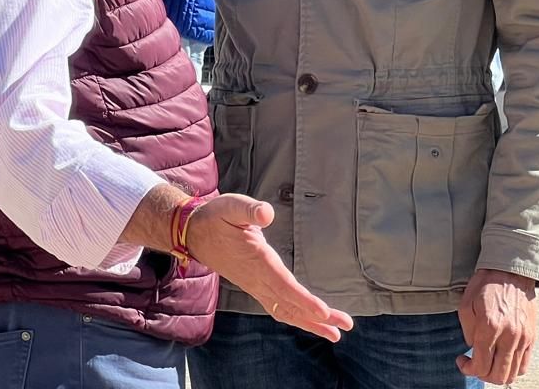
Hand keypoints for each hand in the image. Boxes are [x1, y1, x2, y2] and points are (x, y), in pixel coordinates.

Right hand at [184, 195, 353, 342]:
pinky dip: (297, 316)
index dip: (304, 300)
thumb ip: (250, 210)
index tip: (324, 312)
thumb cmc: (216, 218)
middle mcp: (257, 279)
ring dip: (310, 322)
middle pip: (291, 304)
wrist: (193, 234)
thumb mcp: (231, 206)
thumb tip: (266, 214)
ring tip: (335, 331)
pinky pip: (278, 308)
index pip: (284, 285)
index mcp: (256, 260)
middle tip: (345, 325)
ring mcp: (256, 286)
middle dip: (318, 318)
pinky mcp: (255, 287)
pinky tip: (309, 321)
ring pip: (285, 310)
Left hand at [456, 268, 537, 384]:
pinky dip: (512, 369)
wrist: (511, 270)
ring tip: (489, 363)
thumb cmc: (487, 283)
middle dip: (482, 375)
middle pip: (497, 375)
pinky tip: (503, 358)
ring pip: (512, 374)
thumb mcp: (466, 304)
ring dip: (497, 374)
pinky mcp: (532, 336)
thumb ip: (467, 331)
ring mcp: (523, 337)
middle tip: (475, 364)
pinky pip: (524, 365)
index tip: (463, 361)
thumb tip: (472, 349)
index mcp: (490, 326)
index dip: (468, 369)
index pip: (480, 365)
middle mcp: (509, 335)